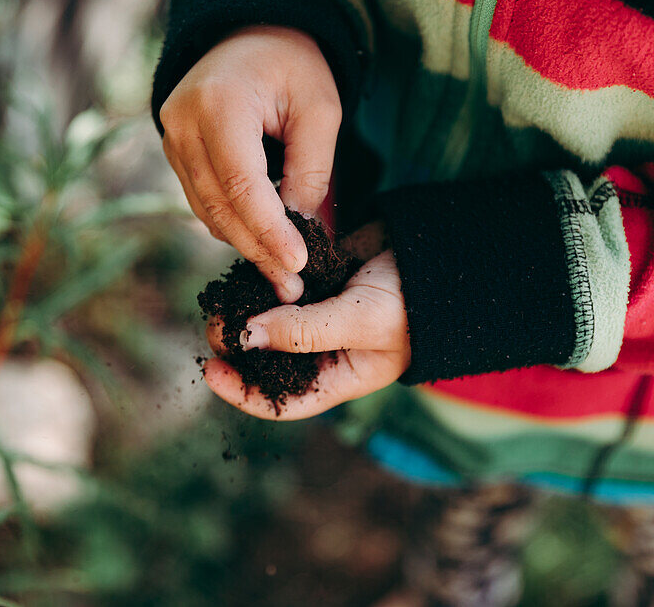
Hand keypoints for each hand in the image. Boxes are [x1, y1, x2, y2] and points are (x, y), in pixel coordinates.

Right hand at [159, 25, 341, 302]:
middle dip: (258, 249)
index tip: (298, 263)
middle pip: (218, 206)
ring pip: (207, 212)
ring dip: (245, 244)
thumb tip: (302, 229)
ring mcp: (171, 141)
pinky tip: (264, 245)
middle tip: (293, 284)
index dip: (268, 230)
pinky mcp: (175, 155)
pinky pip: (203, 202)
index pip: (241, 184)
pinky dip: (233, 226)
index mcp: (218, 104)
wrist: (248, 34)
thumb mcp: (320, 108)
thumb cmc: (292, 65)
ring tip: (284, 275)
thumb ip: (311, 169)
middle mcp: (182, 125)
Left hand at [203, 224, 410, 420]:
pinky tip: (249, 266)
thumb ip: (304, 332)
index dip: (243, 392)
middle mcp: (323, 348)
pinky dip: (264, 275)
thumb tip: (246, 338)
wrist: (442, 253)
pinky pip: (281, 281)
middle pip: (267, 356)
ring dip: (245, 306)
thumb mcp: (361, 323)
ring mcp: (318, 311)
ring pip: (269, 316)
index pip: (282, 399)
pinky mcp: (317, 277)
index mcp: (338, 376)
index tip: (211, 369)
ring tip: (223, 293)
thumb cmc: (413, 302)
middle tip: (215, 320)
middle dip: (238, 343)